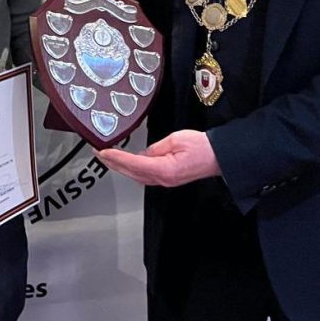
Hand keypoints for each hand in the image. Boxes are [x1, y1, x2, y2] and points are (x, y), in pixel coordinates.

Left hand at [95, 129, 220, 186]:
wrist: (220, 156)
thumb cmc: (203, 147)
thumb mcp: (176, 139)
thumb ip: (156, 147)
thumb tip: (143, 153)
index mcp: (165, 169)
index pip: (134, 164)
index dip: (116, 158)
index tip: (103, 152)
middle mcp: (164, 179)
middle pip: (132, 173)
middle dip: (114, 163)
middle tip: (99, 153)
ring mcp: (166, 181)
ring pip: (137, 176)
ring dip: (121, 167)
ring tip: (108, 157)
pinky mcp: (168, 178)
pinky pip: (145, 175)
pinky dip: (132, 169)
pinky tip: (126, 163)